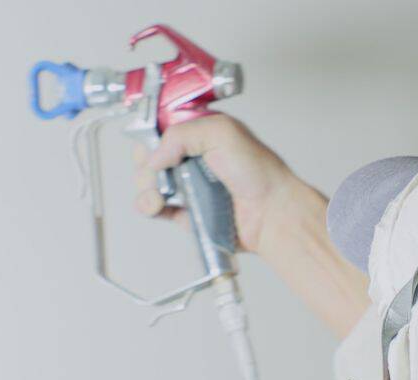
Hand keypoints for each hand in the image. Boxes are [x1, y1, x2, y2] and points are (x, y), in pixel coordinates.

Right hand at [133, 114, 309, 253]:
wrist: (271, 213)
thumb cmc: (260, 173)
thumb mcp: (222, 133)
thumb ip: (182, 135)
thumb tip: (155, 156)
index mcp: (199, 132)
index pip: (159, 127)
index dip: (149, 135)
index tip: (150, 144)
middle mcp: (190, 156)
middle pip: (148, 156)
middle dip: (146, 165)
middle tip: (159, 173)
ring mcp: (186, 184)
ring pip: (147, 183)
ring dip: (147, 188)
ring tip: (162, 195)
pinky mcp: (184, 210)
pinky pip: (154, 207)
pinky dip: (151, 207)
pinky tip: (160, 206)